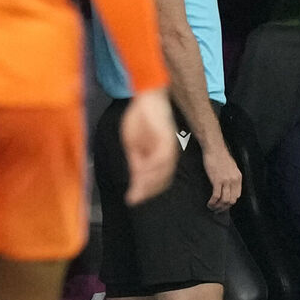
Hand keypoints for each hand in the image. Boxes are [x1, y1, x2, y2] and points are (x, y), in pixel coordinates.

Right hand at [120, 87, 178, 205]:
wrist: (148, 99)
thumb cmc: (139, 119)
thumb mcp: (132, 142)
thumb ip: (135, 160)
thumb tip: (134, 178)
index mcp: (158, 157)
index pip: (154, 180)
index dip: (144, 191)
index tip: (132, 200)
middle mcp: (166, 156)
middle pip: (160, 180)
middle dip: (147, 191)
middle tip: (136, 199)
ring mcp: (167, 148)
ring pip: (162, 172)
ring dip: (149, 182)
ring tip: (138, 188)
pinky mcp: (166, 140)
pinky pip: (161, 158)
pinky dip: (152, 167)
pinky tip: (141, 173)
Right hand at [203, 140, 241, 211]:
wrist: (214, 148)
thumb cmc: (219, 154)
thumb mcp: (230, 166)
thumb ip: (231, 175)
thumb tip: (227, 183)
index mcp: (238, 177)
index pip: (237, 195)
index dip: (230, 202)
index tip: (223, 204)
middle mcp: (234, 181)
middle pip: (231, 200)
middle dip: (224, 207)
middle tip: (217, 210)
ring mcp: (226, 181)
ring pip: (224, 200)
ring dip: (218, 206)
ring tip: (212, 208)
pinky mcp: (217, 180)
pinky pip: (216, 196)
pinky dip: (213, 202)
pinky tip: (209, 203)